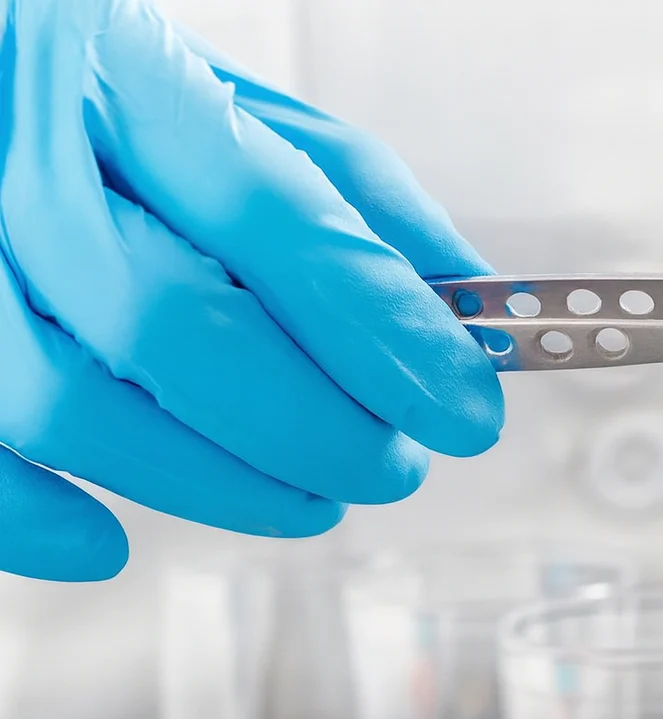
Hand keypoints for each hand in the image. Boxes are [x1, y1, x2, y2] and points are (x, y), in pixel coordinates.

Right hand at [0, 0, 503, 581]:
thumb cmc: (113, 105)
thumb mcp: (241, 107)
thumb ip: (355, 199)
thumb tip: (462, 308)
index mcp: (122, 77)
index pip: (270, 219)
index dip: (379, 330)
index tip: (463, 408)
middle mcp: (17, 160)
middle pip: (172, 326)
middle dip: (313, 427)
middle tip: (394, 467)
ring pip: (70, 406)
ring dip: (218, 486)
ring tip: (312, 499)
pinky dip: (39, 522)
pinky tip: (111, 543)